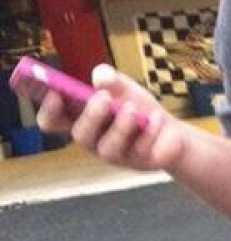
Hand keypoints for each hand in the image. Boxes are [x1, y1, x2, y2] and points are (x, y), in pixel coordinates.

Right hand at [37, 64, 188, 173]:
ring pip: (109, 149)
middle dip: (90, 116)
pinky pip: (140, 151)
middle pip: (81, 136)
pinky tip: (157, 117)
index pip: (53, 121)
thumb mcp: (125, 88)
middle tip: (102, 98)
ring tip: (133, 108)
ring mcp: (117, 156)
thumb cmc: (139, 108)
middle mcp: (94, 141)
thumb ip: (112, 80)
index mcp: (82, 120)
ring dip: (120, 127)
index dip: (49, 110)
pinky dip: (150, 131)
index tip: (56, 92)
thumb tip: (101, 77)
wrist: (171, 131)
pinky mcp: (140, 163)